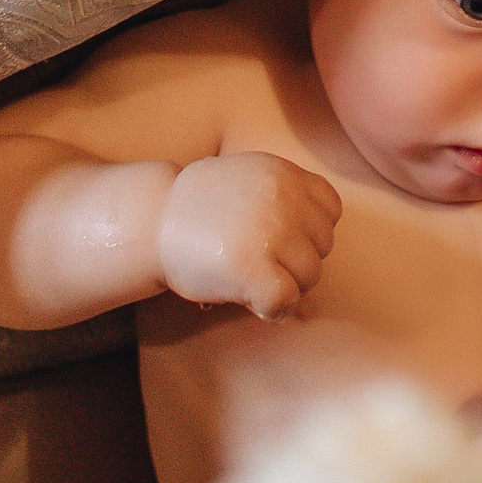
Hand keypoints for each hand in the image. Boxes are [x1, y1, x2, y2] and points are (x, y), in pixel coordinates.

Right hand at [156, 153, 340, 316]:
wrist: (150, 224)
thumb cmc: (197, 209)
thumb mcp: (248, 178)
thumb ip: (285, 194)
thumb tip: (320, 234)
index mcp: (284, 174)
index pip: (331, 210)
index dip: (308, 231)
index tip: (280, 239)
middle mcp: (284, 199)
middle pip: (323, 246)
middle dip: (296, 261)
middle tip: (261, 264)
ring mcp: (271, 234)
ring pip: (310, 276)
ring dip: (286, 286)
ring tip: (253, 280)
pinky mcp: (254, 269)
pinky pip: (287, 300)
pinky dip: (274, 309)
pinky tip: (252, 302)